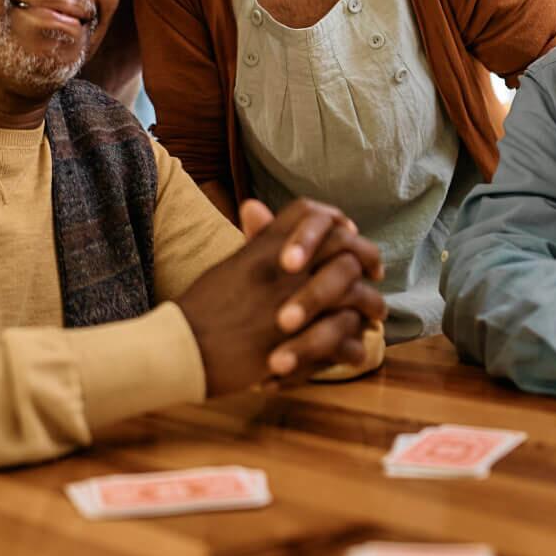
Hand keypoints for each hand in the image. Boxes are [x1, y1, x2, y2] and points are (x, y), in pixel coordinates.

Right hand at [177, 198, 386, 395]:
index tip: (349, 234)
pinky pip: (345, 341)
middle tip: (376, 274)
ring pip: (355, 296)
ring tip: (374, 316)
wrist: (180, 349)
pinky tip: (354, 349)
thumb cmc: (201, 308)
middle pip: (345, 249)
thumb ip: (255, 240)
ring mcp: (293, 305)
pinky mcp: (297, 345)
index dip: (337, 222)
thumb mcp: (229, 264)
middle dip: (368, 259)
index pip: (313, 215)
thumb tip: (256, 206)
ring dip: (371, 305)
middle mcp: (283, 271)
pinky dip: (354, 346)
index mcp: (266, 248)